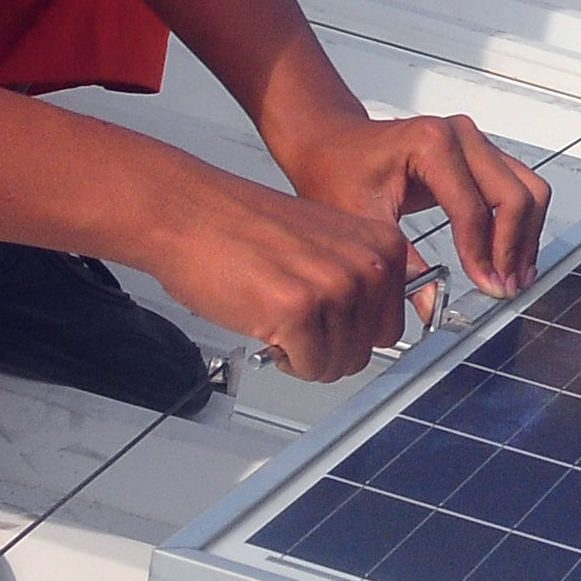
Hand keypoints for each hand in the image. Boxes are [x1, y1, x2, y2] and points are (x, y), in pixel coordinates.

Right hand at [130, 169, 431, 383]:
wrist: (190, 212)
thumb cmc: (245, 225)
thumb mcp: (326, 240)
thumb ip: (357, 275)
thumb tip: (373, 317)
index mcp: (381, 245)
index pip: (391, 326)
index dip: (354, 335)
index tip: (332, 327)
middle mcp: (367, 265)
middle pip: (366, 350)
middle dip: (329, 350)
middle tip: (298, 329)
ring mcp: (335, 288)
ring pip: (338, 364)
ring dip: (305, 356)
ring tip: (279, 323)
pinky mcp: (298, 311)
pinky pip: (308, 367)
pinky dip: (286, 361)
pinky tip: (268, 329)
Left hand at [278, 108, 551, 303]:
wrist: (330, 144)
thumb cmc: (337, 171)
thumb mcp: (362, 221)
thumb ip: (401, 264)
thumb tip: (431, 306)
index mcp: (431, 144)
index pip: (475, 208)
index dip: (484, 254)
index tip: (487, 287)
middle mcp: (461, 135)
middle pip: (514, 195)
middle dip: (514, 247)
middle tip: (504, 287)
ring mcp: (475, 141)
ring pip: (528, 189)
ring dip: (526, 236)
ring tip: (514, 276)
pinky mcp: (480, 153)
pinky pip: (518, 186)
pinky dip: (520, 222)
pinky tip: (510, 255)